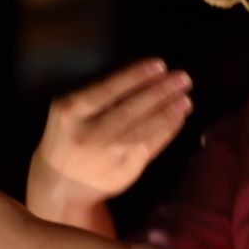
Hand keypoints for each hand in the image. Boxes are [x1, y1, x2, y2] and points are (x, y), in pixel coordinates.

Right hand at [30, 59, 193, 211]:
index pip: (107, 90)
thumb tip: (141, 75)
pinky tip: (179, 118)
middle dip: (159, 92)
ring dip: (168, 113)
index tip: (159, 65)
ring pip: (142, 130)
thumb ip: (96, 95)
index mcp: (72, 111)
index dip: (135, 76)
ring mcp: (108, 154)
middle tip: (183, 78)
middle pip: (129, 110)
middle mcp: (89, 134)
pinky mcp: (124, 170)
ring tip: (186, 99)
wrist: (62, 183)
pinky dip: (167, 131)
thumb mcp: (70, 111)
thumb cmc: (69, 136)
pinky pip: (150, 147)